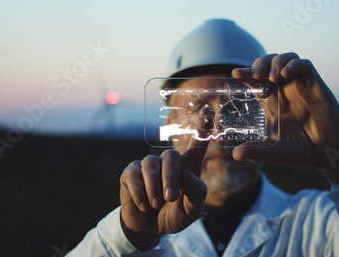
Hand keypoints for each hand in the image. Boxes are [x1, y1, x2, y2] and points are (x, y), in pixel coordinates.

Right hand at [119, 106, 213, 250]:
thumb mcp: (191, 211)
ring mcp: (147, 165)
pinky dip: (140, 194)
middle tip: (170, 198)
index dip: (202, 127)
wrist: (149, 228)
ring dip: (154, 188)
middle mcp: (168, 162)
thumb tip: (188, 174)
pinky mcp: (130, 173)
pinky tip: (144, 204)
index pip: (197, 144)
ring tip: (155, 204)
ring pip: (151, 165)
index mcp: (188, 168)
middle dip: (171, 178)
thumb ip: (196, 194)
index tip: (208, 110)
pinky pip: (134, 176)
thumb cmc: (174, 215)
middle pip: (171, 155)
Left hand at [231, 53, 338, 184]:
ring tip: (271, 76)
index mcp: (272, 101)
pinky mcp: (316, 86)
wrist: (328, 155)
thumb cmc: (302, 152)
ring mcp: (301, 86)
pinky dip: (294, 64)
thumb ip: (257, 153)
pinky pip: (306, 66)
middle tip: (255, 74)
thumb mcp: (274, 153)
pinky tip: (286, 73)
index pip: (256, 80)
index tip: (236, 74)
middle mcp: (285, 90)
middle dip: (260, 63)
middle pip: (269, 63)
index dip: (246, 73)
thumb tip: (236, 155)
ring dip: (276, 62)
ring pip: (287, 59)